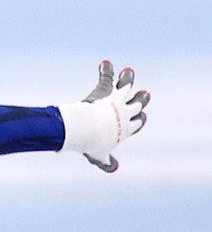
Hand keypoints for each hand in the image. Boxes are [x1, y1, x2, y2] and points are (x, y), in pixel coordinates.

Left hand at [62, 58, 149, 172]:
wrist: (86, 129)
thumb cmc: (92, 144)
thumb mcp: (99, 156)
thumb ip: (106, 162)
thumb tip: (113, 168)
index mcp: (126, 128)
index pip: (138, 123)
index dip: (139, 120)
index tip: (141, 117)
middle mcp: (125, 112)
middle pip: (138, 103)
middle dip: (142, 99)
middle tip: (145, 94)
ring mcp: (116, 100)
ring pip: (127, 85)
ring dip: (128, 78)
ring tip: (128, 71)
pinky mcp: (105, 90)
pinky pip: (106, 77)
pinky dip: (106, 69)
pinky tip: (104, 62)